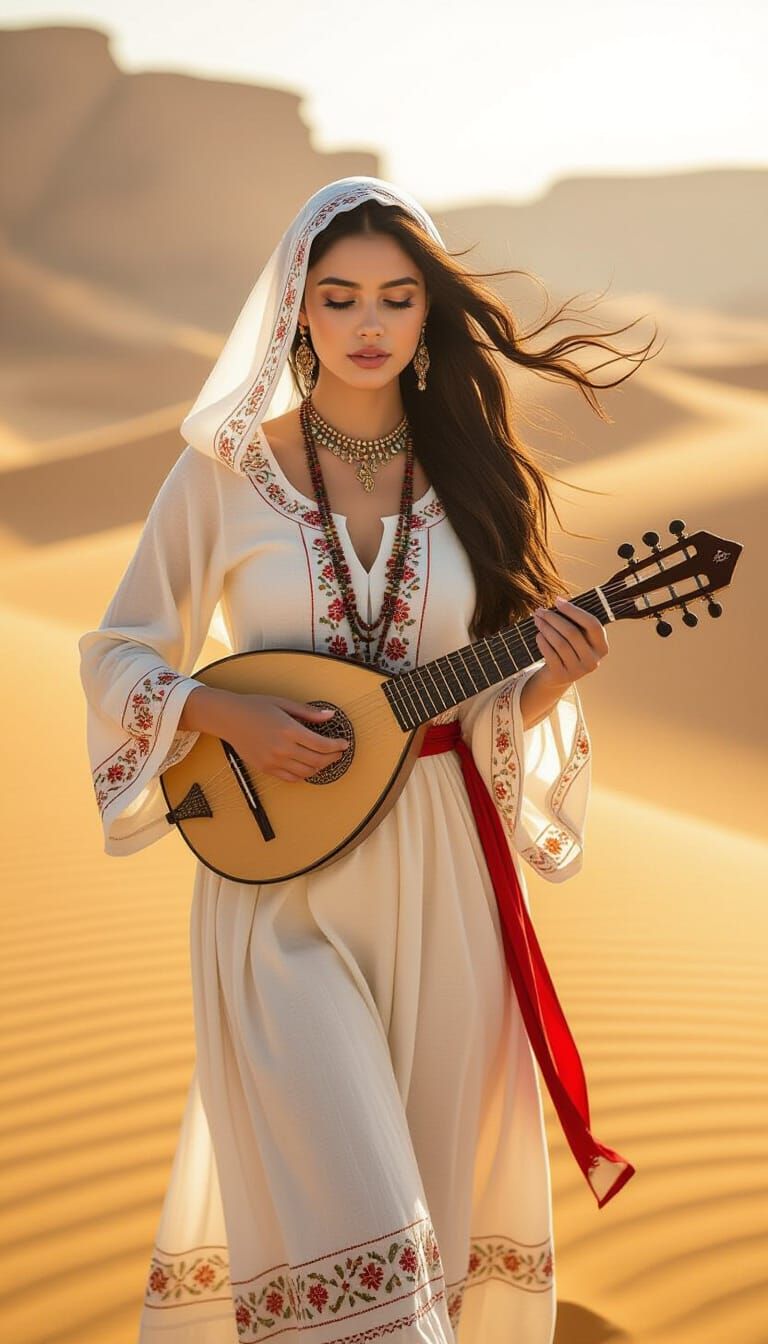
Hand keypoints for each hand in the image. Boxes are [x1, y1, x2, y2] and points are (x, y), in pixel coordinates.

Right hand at [204, 691, 348, 782]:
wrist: (229, 718)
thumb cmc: (255, 707)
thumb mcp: (284, 704)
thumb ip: (308, 713)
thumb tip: (329, 716)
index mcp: (289, 730)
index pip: (321, 745)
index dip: (337, 746)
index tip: (343, 744)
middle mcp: (282, 748)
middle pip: (317, 761)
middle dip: (333, 758)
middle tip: (338, 752)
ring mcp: (273, 761)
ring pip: (306, 772)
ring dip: (320, 767)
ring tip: (325, 759)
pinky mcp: (266, 768)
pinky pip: (291, 778)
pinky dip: (303, 774)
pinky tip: (307, 766)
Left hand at [531, 596, 608, 690]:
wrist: (558, 676)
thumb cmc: (569, 648)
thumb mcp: (578, 637)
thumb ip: (575, 621)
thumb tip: (560, 599)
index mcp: (602, 647)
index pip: (592, 624)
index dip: (574, 611)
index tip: (557, 600)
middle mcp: (593, 661)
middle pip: (573, 633)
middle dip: (554, 618)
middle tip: (540, 610)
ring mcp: (578, 671)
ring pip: (560, 643)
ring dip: (546, 628)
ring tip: (537, 620)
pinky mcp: (562, 676)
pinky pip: (550, 654)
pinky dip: (543, 642)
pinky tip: (538, 635)